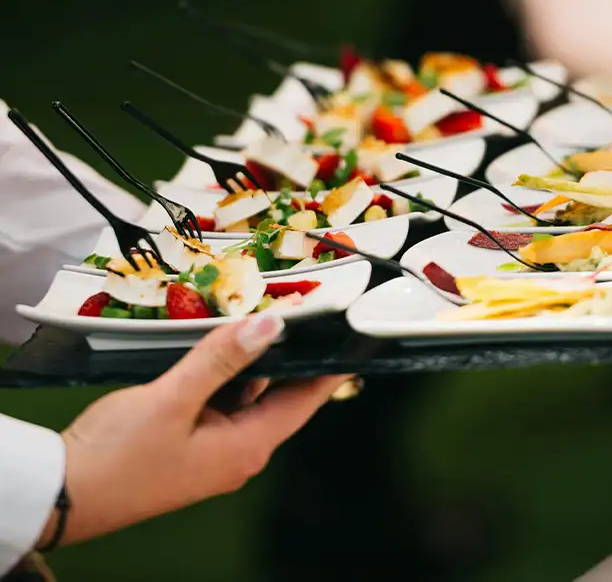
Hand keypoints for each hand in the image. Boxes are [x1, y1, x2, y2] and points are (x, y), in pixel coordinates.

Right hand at [37, 315, 346, 545]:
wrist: (60, 494)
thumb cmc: (117, 455)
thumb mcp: (172, 399)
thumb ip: (222, 359)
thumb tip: (271, 325)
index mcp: (246, 446)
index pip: (305, 401)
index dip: (329, 370)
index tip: (352, 340)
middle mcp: (238, 451)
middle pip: (281, 397)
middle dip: (294, 357)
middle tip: (309, 315)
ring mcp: (215, 448)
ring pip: (251, 396)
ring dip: (259, 362)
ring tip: (271, 319)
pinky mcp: (192, 441)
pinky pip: (224, 401)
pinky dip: (230, 373)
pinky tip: (225, 345)